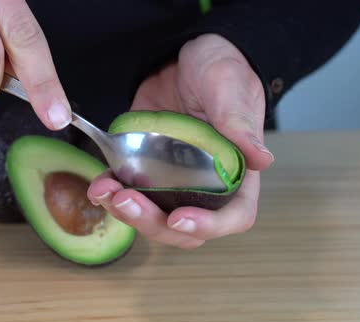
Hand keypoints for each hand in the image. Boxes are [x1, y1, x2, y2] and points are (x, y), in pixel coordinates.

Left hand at [88, 34, 273, 248]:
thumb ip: (239, 122)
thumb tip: (261, 160)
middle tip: (125, 201)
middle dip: (152, 222)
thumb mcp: (230, 87)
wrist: (183, 56)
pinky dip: (110, 193)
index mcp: (235, 172)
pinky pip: (127, 192)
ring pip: (151, 216)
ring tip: (103, 190)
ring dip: (125, 213)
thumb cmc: (219, 68)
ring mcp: (171, 179)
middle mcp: (204, 184)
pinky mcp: (143, 168)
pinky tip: (98, 183)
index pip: (233, 216)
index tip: (179, 218)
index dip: (209, 226)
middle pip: (183, 227)